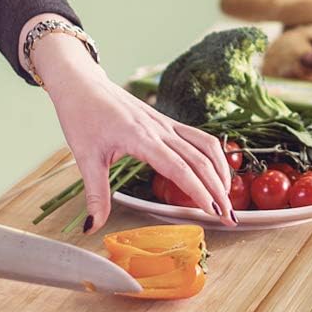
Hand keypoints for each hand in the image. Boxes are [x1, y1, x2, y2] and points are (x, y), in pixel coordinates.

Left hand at [32, 32, 233, 231]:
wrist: (82, 83)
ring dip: (220, 170)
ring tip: (227, 196)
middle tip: (229, 216)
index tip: (213, 211)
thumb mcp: (85, 158)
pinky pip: (197, 136)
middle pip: (199, 159)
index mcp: (141, 137)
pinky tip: (215, 171)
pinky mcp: (165, 121)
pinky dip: (212, 155)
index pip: (180, 168)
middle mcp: (159, 129)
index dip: (199, 191)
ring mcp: (165, 123)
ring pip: (205, 144)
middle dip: (218, 188)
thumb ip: (95, 195)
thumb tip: (92, 227)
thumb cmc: (82, 116)